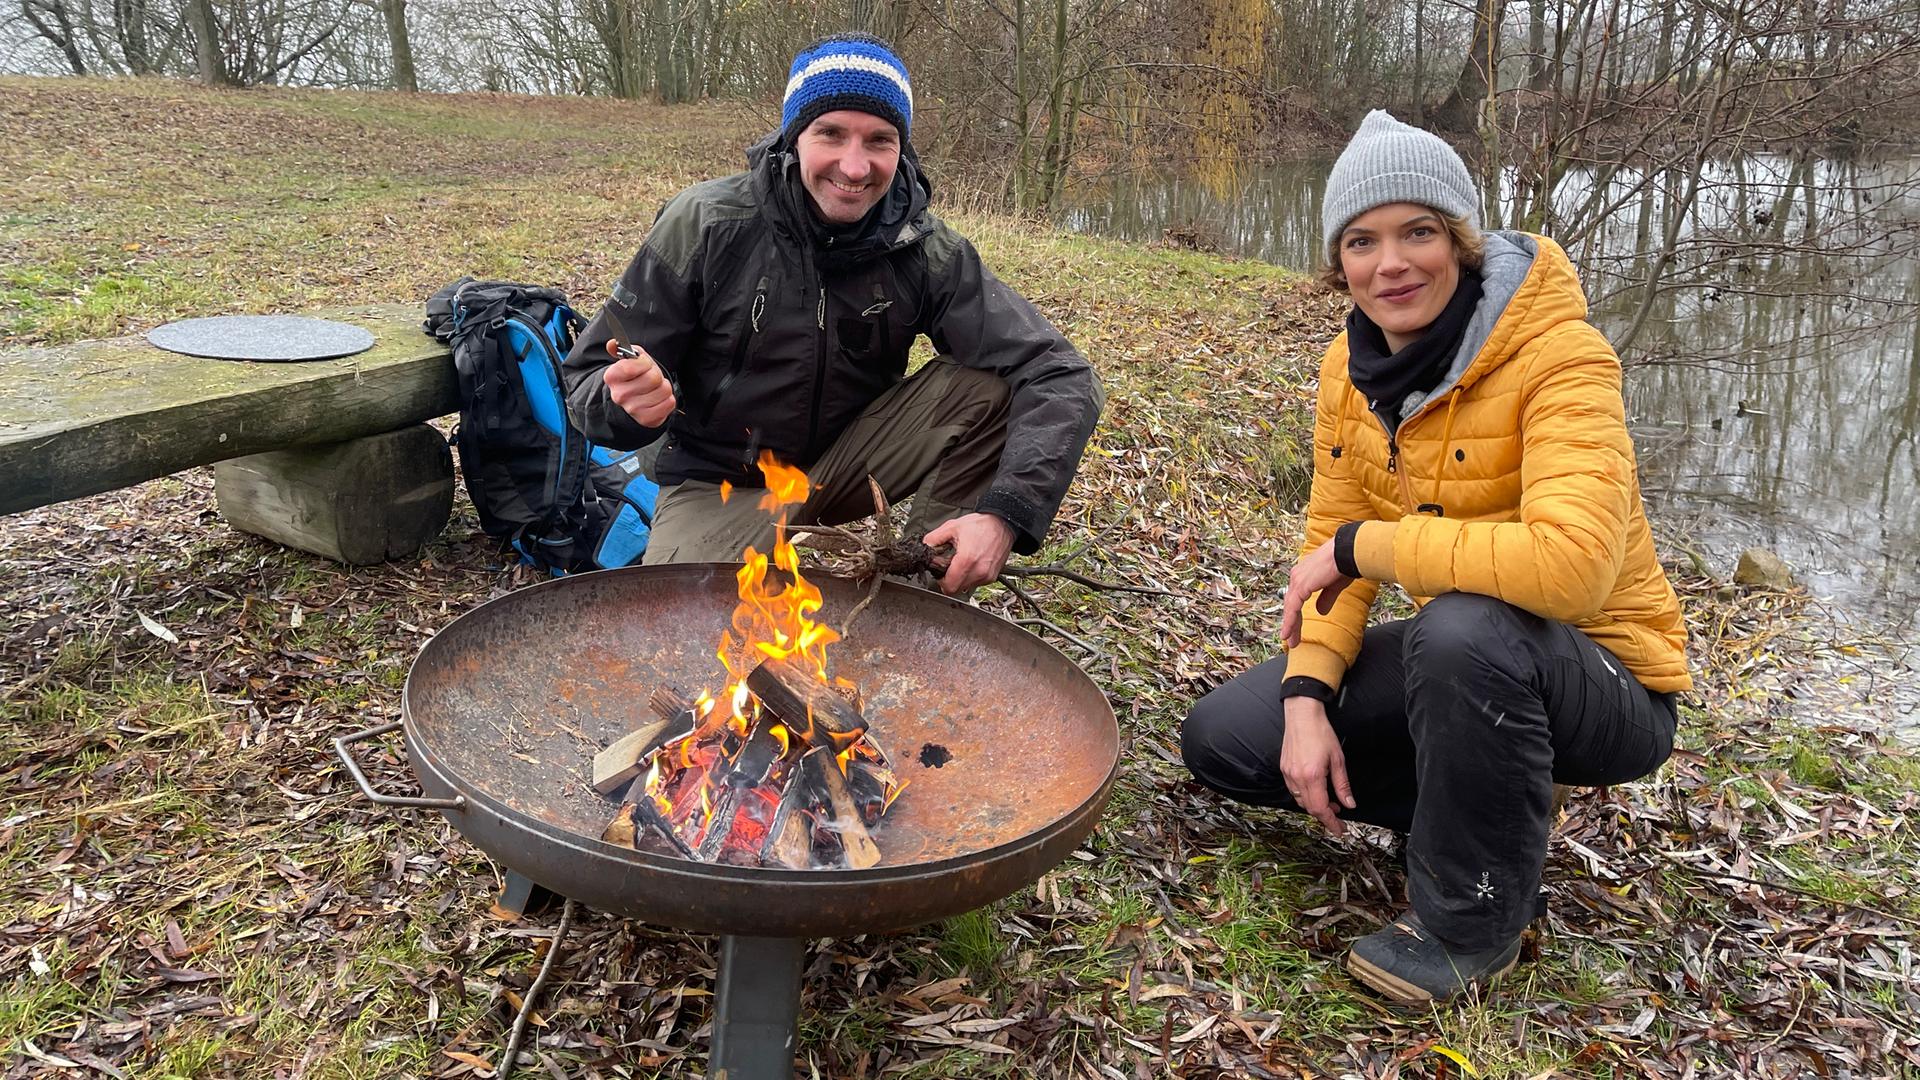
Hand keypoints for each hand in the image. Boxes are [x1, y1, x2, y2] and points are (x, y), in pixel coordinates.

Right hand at [603, 340, 675, 426]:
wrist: (634, 402)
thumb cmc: (634, 377)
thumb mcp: (629, 360)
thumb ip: (622, 348)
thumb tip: (612, 344)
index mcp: (612, 377)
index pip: (631, 366)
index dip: (644, 363)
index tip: (644, 364)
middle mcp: (619, 395)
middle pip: (653, 378)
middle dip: (656, 374)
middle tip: (651, 377)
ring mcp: (633, 409)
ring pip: (664, 390)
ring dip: (663, 387)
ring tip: (654, 389)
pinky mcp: (646, 419)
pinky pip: (669, 403)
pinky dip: (668, 399)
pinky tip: (658, 399)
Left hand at [923, 513, 1014, 593]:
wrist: (1002, 524)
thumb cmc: (981, 525)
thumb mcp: (952, 527)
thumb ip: (934, 538)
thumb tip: (925, 546)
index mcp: (967, 560)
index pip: (949, 586)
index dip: (940, 581)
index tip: (940, 572)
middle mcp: (979, 571)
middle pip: (956, 589)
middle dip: (949, 580)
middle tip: (949, 567)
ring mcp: (987, 576)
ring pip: (966, 587)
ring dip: (960, 579)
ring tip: (961, 563)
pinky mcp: (992, 577)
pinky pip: (976, 583)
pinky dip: (970, 577)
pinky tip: (971, 563)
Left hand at [1279, 540, 1355, 650]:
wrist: (1348, 552)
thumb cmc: (1344, 563)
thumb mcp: (1333, 585)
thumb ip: (1325, 598)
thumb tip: (1321, 612)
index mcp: (1304, 574)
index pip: (1296, 597)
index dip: (1295, 614)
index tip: (1295, 628)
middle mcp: (1297, 576)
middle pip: (1291, 603)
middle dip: (1291, 622)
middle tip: (1291, 639)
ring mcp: (1298, 580)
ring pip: (1290, 607)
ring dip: (1290, 626)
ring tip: (1290, 641)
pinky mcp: (1301, 586)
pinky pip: (1293, 607)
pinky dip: (1290, 621)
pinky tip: (1289, 633)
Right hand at [1279, 697, 1355, 835]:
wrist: (1302, 716)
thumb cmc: (1320, 733)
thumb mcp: (1338, 760)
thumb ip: (1343, 785)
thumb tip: (1349, 803)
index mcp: (1312, 776)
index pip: (1321, 808)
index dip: (1331, 822)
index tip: (1339, 829)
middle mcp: (1297, 777)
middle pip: (1310, 808)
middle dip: (1325, 816)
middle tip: (1338, 816)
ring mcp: (1288, 773)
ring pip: (1300, 801)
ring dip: (1315, 806)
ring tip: (1329, 802)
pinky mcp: (1284, 769)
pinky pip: (1294, 790)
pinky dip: (1305, 796)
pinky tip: (1316, 790)